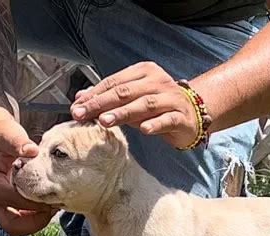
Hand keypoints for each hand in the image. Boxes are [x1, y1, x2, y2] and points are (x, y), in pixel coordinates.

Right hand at [0, 110, 56, 235]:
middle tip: (53, 207)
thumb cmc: (2, 133)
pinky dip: (36, 217)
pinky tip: (48, 204)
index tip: (53, 194)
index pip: (15, 201)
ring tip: (53, 206)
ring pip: (18, 226)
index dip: (36, 201)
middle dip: (36, 220)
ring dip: (37, 220)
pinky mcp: (8, 204)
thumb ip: (19, 142)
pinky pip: (22, 220)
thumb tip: (31, 150)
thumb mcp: (9, 133)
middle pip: (13, 225)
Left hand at [70, 62, 198, 148]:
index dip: (94, 94)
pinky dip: (155, 124)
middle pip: (126, 92)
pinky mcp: (181, 117)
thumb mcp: (133, 100)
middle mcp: (158, 82)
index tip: (76, 107)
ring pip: (144, 105)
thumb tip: (80, 98)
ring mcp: (171, 99)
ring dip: (123, 113)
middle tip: (83, 114)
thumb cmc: (159, 107)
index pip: (115, 82)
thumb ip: (110, 98)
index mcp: (145, 72)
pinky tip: (143, 129)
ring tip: (104, 121)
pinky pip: (167, 120)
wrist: (193, 115)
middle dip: (102, 103)